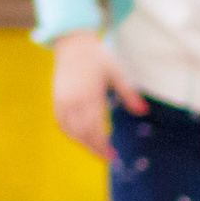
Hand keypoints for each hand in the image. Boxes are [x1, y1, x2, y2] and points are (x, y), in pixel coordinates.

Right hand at [51, 31, 144, 162]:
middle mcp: (74, 100)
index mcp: (90, 94)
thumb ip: (129, 94)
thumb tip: (143, 111)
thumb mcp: (116, 72)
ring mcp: (63, 100)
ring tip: (96, 149)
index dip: (103, 145)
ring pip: (70, 130)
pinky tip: (80, 137)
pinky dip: (70, 133)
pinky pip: (61, 123)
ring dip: (83, 143)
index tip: (113, 155)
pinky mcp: (56, 99)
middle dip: (95, 148)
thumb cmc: (97, 57)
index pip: (95, 128)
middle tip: (108, 157)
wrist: (73, 43)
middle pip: (83, 133)